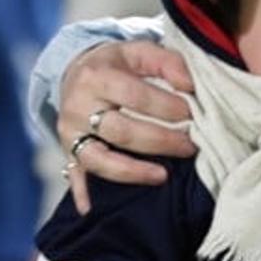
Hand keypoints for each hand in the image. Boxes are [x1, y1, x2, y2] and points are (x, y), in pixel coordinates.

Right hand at [59, 41, 196, 213]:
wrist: (75, 72)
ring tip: (163, 176)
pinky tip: (92, 210)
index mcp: (96, 76)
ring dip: (133, 171)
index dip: (167, 107)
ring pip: (99, 159)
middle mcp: (77, 106)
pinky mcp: (67, 152)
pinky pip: (74, 175)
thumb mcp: (138, 51)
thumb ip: (166, 62)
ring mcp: (70, 133)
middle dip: (160, 141)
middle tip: (190, 146)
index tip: (193, 114)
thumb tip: (190, 85)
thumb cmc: (116, 64)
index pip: (135, 96)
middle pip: (121, 131)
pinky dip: (82, 193)